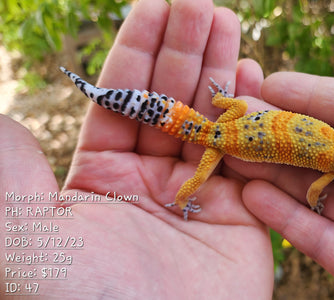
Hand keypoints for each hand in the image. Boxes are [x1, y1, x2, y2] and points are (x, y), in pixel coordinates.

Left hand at [1, 0, 270, 297]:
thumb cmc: (83, 298)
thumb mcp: (25, 235)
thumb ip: (12, 174)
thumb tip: (5, 119)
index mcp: (100, 177)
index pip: (122, 97)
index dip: (138, 49)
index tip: (155, 5)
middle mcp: (150, 180)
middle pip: (169, 99)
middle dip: (183, 48)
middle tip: (199, 2)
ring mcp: (198, 195)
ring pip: (210, 120)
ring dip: (217, 69)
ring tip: (225, 20)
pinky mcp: (241, 217)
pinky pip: (249, 157)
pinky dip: (253, 116)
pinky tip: (252, 73)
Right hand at [238, 16, 333, 297]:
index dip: (318, 96)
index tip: (273, 82)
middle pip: (333, 153)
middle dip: (284, 134)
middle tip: (237, 116)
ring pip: (321, 195)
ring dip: (276, 173)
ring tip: (232, 151)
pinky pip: (325, 243)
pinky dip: (288, 221)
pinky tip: (252, 196)